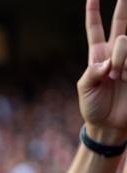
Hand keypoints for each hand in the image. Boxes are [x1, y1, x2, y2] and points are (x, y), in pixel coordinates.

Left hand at [79, 0, 126, 142]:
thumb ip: (91, 72)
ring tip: (118, 76)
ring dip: (122, 60)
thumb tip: (107, 60)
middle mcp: (116, 53)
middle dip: (123, 6)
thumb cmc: (93, 107)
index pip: (95, 29)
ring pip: (126, 47)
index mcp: (98, 56)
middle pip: (120, 24)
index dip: (93, 12)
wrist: (109, 125)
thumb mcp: (84, 90)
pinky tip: (124, 77)